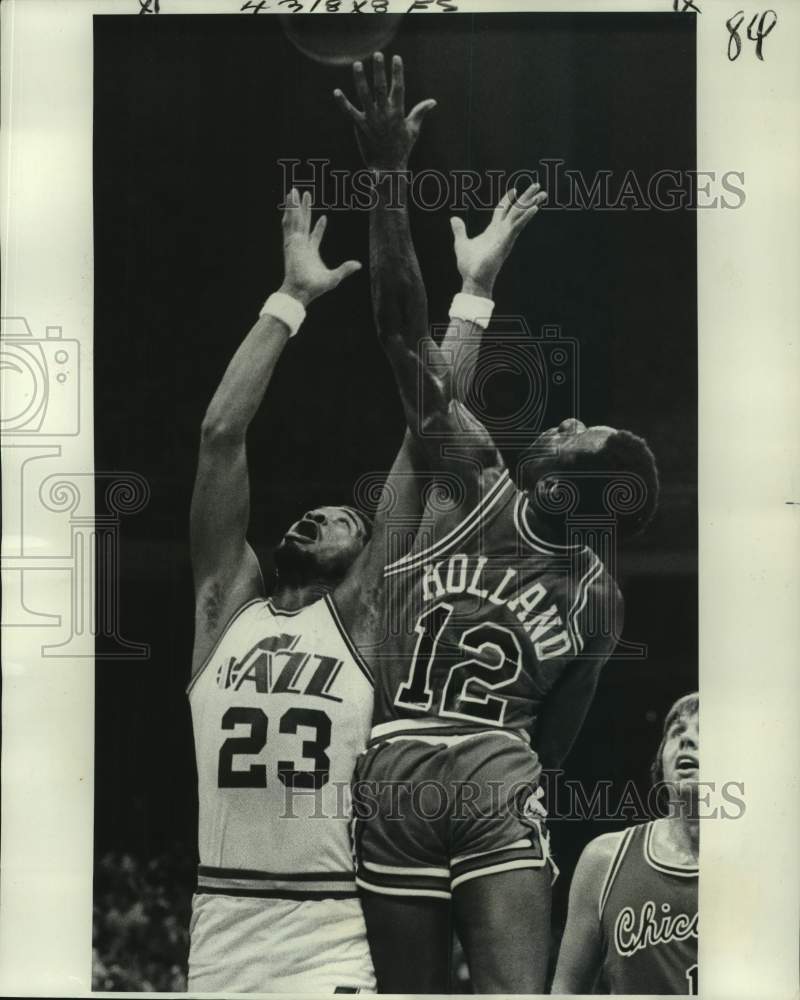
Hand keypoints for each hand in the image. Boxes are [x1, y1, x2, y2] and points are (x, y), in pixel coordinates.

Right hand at [279, 188, 360, 306]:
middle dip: (303, 209)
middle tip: (304, 194)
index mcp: (310, 252)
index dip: (319, 227)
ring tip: (294, 191)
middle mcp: (301, 245)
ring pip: (295, 219)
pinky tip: (290, 200)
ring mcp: (295, 242)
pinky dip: (289, 210)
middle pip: (303, 222)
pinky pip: (290, 222)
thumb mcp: (335, 277)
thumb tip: (359, 265)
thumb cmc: (315, 288)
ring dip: (294, 205)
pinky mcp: (290, 241)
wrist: (301, 290)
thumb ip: (345, 269)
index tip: (324, 217)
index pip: (315, 236)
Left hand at [334, 53, 436, 170]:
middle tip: (377, 54)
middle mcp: (384, 114)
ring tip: (357, 64)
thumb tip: (433, 101)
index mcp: (397, 113)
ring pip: (364, 96)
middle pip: (380, 88)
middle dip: (379, 71)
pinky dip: (343, 102)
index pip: (398, 88)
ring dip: (360, 80)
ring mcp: (371, 120)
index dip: (397, 72)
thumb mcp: (413, 129)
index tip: (396, 58)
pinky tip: (336, 92)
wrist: (388, 168)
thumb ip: (420, 112)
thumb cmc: (402, 148)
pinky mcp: (360, 127)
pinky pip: (350, 112)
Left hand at [451, 184, 547, 297]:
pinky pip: (518, 226)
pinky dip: (526, 217)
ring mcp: (506, 236)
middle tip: (537, 186)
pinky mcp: (506, 241)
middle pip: (516, 210)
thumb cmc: (469, 266)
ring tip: (542, 194)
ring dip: (531, 203)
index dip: (508, 199)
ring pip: (520, 215)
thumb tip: (454, 219)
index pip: (502, 211)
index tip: (514, 189)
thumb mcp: (461, 243)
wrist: (473, 278)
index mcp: (493, 231)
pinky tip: (534, 208)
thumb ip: (460, 230)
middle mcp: (502, 231)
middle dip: (527, 198)